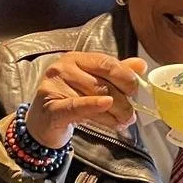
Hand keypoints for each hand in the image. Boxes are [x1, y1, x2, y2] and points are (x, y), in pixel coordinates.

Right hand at [24, 53, 145, 149]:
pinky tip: (106, 107)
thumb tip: (140, 65)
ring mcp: (54, 86)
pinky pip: (76, 106)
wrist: (42, 123)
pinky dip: (92, 107)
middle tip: (130, 115)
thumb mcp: (91, 84)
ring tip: (122, 122)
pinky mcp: (50, 107)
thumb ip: (114, 73)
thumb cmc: (68, 101)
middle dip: (122, 102)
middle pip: (102, 83)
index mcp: (75, 59)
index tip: (135, 91)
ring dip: (113, 114)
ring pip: (94, 98)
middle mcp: (62, 68)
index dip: (125, 77)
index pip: (106, 63)